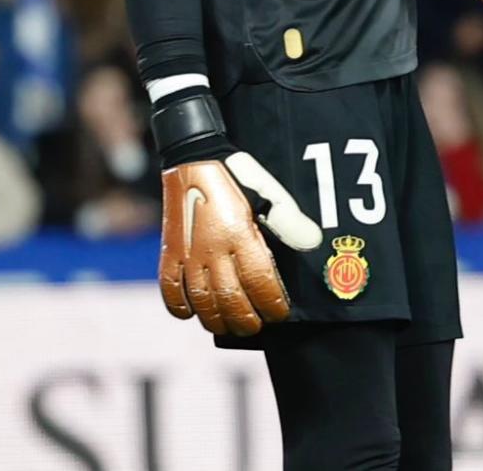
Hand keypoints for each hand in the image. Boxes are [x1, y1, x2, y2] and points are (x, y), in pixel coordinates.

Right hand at [158, 155, 322, 335]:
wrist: (192, 157)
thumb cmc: (237, 175)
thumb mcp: (271, 191)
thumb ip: (290, 220)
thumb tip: (313, 243)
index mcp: (239, 233)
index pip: (259, 283)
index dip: (272, 304)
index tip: (280, 313)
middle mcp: (211, 248)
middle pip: (230, 300)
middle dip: (247, 320)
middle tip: (257, 325)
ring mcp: (187, 253)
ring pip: (201, 301)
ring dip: (217, 320)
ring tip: (230, 326)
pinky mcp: (169, 251)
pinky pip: (170, 289)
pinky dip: (179, 307)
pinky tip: (192, 313)